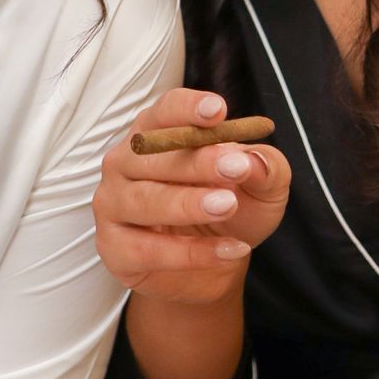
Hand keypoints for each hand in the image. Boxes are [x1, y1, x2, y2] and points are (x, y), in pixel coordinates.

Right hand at [95, 90, 291, 305]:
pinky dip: (190, 253)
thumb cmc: (229, 211)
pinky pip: (148, 249)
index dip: (188, 109)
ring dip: (187, 203)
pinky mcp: (114, 248)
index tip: (218, 110)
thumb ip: (265, 168)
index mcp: (155, 134)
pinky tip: (230, 250)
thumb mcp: (262, 189)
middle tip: (236, 167)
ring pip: (145, 200)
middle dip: (197, 161)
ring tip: (228, 205)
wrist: (213, 269)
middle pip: (152, 153)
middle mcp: (125, 163)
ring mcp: (113, 204)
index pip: (165, 112)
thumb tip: (255, 161)